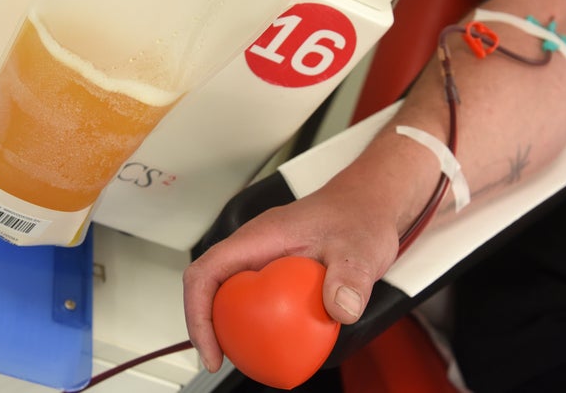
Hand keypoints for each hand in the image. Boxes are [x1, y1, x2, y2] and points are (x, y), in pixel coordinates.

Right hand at [182, 182, 400, 372]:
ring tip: (246, 357)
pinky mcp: (275, 270)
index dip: (198, 313)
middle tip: (221, 360)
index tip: (211, 349)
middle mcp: (253, 247)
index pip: (207, 271)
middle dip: (206, 326)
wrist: (367, 205)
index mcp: (259, 237)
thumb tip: (340, 310)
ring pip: (229, 294)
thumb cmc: (357, 216)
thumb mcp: (359, 248)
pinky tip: (277, 344)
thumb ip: (350, 278)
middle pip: (210, 287)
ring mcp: (263, 258)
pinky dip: (255, 323)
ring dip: (228, 326)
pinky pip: (254, 298)